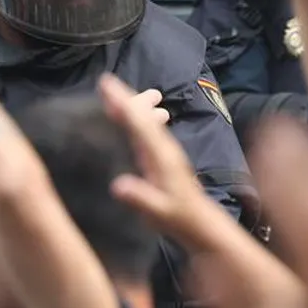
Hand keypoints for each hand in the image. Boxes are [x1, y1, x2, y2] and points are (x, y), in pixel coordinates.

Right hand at [101, 74, 219, 242]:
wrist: (202, 225)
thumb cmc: (180, 219)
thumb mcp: (159, 211)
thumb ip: (140, 198)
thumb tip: (117, 185)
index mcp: (161, 156)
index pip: (139, 124)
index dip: (122, 103)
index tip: (106, 85)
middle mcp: (164, 149)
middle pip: (142, 117)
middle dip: (124, 98)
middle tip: (105, 81)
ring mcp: (164, 153)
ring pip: (144, 122)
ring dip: (129, 106)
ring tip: (111, 93)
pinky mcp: (162, 160)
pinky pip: (145, 132)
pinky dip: (133, 121)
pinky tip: (125, 119)